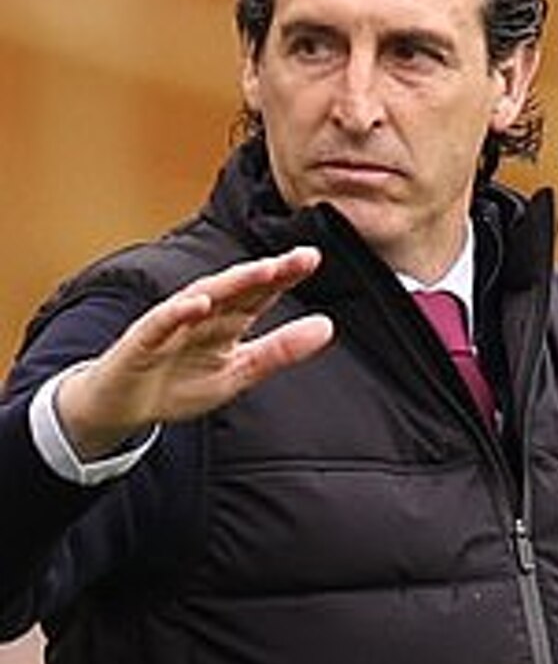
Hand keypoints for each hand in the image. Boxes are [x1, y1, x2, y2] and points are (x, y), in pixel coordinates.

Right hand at [56, 246, 332, 459]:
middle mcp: (203, 314)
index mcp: (228, 320)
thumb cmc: (179, 383)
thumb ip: (280, 350)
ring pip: (204, 296)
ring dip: (232, 282)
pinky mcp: (144, 340)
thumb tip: (327, 326)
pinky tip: (199, 303)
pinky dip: (179, 312)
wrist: (124, 405)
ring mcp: (172, 323)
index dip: (285, 275)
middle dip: (268, 272)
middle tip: (301, 257)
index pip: (261, 293)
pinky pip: (162, 322)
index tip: (312, 257)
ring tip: (263, 270)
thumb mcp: (239, 372)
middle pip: (238, 288)